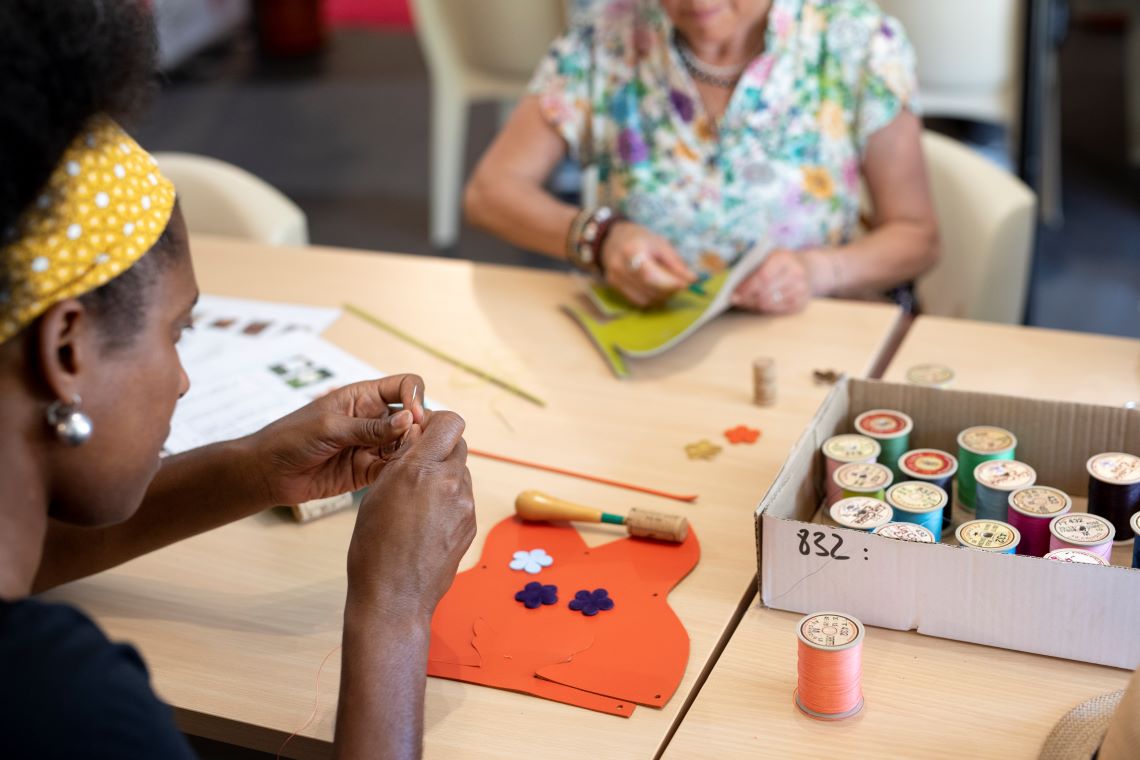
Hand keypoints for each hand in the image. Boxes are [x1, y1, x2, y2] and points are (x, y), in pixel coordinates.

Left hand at [246, 374, 425, 506]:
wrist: (268, 472)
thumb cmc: (291, 438)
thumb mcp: (330, 427)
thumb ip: (369, 427)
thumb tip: (409, 421)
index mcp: (364, 397)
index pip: (405, 386)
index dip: (415, 398)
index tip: (414, 417)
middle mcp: (374, 419)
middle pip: (412, 417)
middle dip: (420, 428)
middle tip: (415, 445)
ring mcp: (373, 445)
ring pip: (408, 445)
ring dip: (413, 452)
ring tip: (409, 463)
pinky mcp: (368, 471)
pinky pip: (394, 469)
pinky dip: (401, 472)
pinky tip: (400, 477)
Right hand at [346, 411, 474, 617]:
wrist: (394, 595)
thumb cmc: (374, 546)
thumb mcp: (378, 492)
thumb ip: (402, 459)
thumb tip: (417, 434)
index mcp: (421, 469)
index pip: (450, 422)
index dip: (437, 423)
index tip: (423, 432)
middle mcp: (449, 482)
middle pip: (458, 445)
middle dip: (440, 449)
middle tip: (418, 467)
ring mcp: (465, 504)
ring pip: (460, 472)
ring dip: (444, 476)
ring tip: (418, 501)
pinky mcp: (471, 523)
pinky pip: (463, 498)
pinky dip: (449, 501)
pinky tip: (428, 521)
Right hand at [601, 221, 695, 307]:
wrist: (613, 238)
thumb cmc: (640, 239)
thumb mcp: (660, 244)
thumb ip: (676, 263)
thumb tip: (693, 280)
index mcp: (632, 251)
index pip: (650, 275)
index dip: (669, 283)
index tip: (685, 284)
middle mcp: (620, 267)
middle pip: (649, 289)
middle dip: (669, 290)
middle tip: (681, 284)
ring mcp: (615, 279)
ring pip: (645, 299)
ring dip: (662, 297)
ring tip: (668, 285)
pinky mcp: (614, 288)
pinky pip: (638, 301)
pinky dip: (651, 299)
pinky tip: (656, 289)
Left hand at [730, 249, 811, 313]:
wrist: (810, 269)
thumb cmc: (781, 263)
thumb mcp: (768, 257)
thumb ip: (752, 268)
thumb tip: (734, 290)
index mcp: (783, 259)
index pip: (762, 277)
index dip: (746, 288)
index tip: (733, 294)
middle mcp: (795, 274)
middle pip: (764, 293)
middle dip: (747, 298)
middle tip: (736, 300)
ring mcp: (800, 290)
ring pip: (768, 304)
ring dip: (754, 305)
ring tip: (746, 301)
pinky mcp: (801, 303)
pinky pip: (776, 311)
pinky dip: (765, 309)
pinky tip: (760, 304)